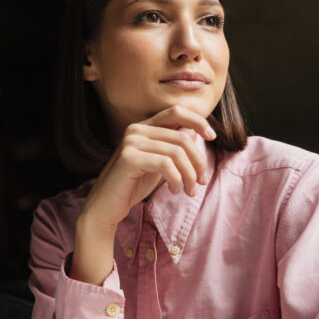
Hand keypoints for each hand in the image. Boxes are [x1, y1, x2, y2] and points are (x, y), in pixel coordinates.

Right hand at [70, 105, 215, 284]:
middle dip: (198, 161)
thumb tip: (195, 133)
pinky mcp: (128, 159)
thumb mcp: (159, 164)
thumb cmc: (133, 186)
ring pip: (177, 152)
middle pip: (182, 137)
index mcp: (143, 127)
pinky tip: (174, 190)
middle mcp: (136, 130)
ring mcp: (131, 142)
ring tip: (189, 190)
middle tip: (200, 182)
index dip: (198, 121)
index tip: (212, 137)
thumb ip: (173, 148)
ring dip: (189, 175)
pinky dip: (176, 179)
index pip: (176, 112)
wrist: (106, 207)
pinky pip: (165, 164)